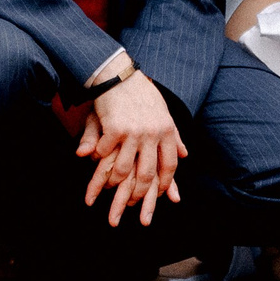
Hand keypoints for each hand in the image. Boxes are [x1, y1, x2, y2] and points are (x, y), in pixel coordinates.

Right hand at [76, 71, 186, 226]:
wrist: (120, 75)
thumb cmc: (142, 94)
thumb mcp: (163, 113)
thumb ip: (174, 136)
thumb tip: (185, 155)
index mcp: (167, 130)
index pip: (169, 166)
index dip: (164, 184)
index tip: (159, 197)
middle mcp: (152, 133)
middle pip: (147, 174)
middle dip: (139, 194)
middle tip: (132, 206)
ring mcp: (133, 132)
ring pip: (124, 169)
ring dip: (115, 183)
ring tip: (109, 190)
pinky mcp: (114, 128)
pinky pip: (105, 154)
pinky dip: (99, 161)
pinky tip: (94, 163)